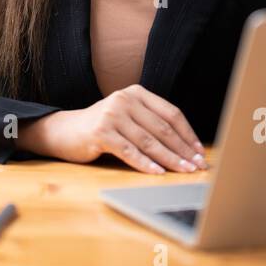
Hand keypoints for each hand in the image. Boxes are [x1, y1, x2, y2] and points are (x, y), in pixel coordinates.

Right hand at [17, 85, 207, 173]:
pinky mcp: (101, 132)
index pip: (171, 113)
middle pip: (162, 128)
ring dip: (170, 159)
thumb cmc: (103, 128)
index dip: (188, 134)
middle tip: (198, 165)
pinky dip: (145, 164)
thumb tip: (186, 147)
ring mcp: (112, 115)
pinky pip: (129, 151)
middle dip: (183, 149)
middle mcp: (124, 99)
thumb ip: (151, 123)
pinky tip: (158, 173)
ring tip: (184, 171)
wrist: (66, 131)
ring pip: (148, 141)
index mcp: (136, 93)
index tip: (200, 152)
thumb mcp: (128, 117)